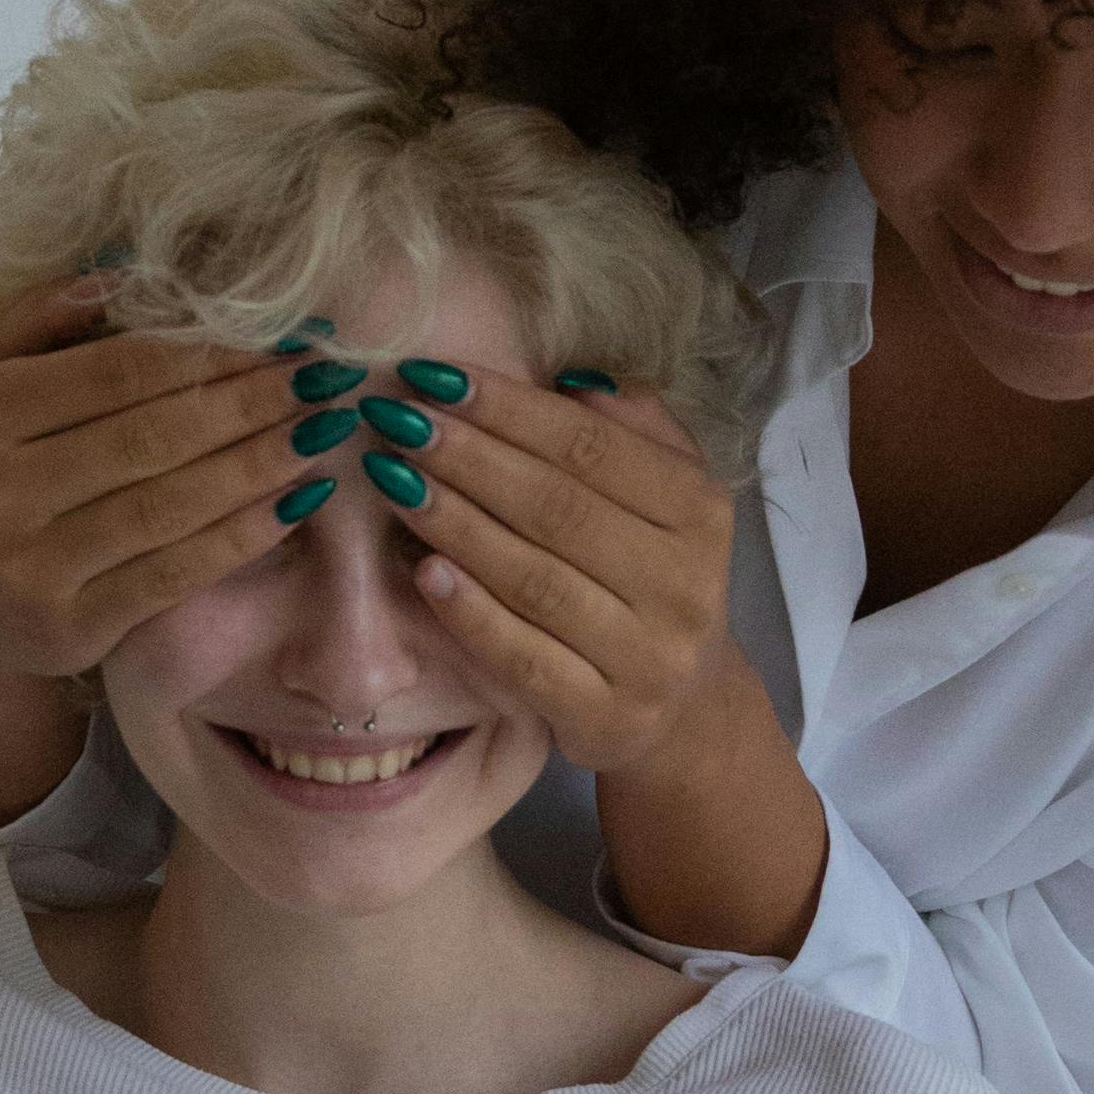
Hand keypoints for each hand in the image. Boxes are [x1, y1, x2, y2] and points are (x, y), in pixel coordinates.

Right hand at [0, 274, 301, 819]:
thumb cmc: (1, 465)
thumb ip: (46, 313)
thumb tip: (126, 266)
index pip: (120, 371)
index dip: (215, 350)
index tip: (289, 334)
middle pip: (156, 435)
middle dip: (255, 402)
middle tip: (326, 378)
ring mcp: (29, 569)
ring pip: (174, 504)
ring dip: (265, 462)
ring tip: (325, 429)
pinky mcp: (70, 628)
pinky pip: (178, 571)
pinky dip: (246, 532)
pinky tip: (298, 499)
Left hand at [392, 376, 741, 780]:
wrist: (686, 706)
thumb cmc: (654, 578)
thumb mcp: (669, 496)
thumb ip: (635, 429)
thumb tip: (569, 381)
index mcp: (700, 515)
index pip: (593, 448)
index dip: (510, 409)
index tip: (437, 378)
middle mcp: (684, 585)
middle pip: (558, 508)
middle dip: (469, 457)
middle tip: (398, 420)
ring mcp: (646, 657)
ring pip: (534, 580)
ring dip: (454, 524)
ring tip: (393, 479)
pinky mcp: (605, 715)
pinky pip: (524, 658)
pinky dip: (470, 612)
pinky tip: (422, 569)